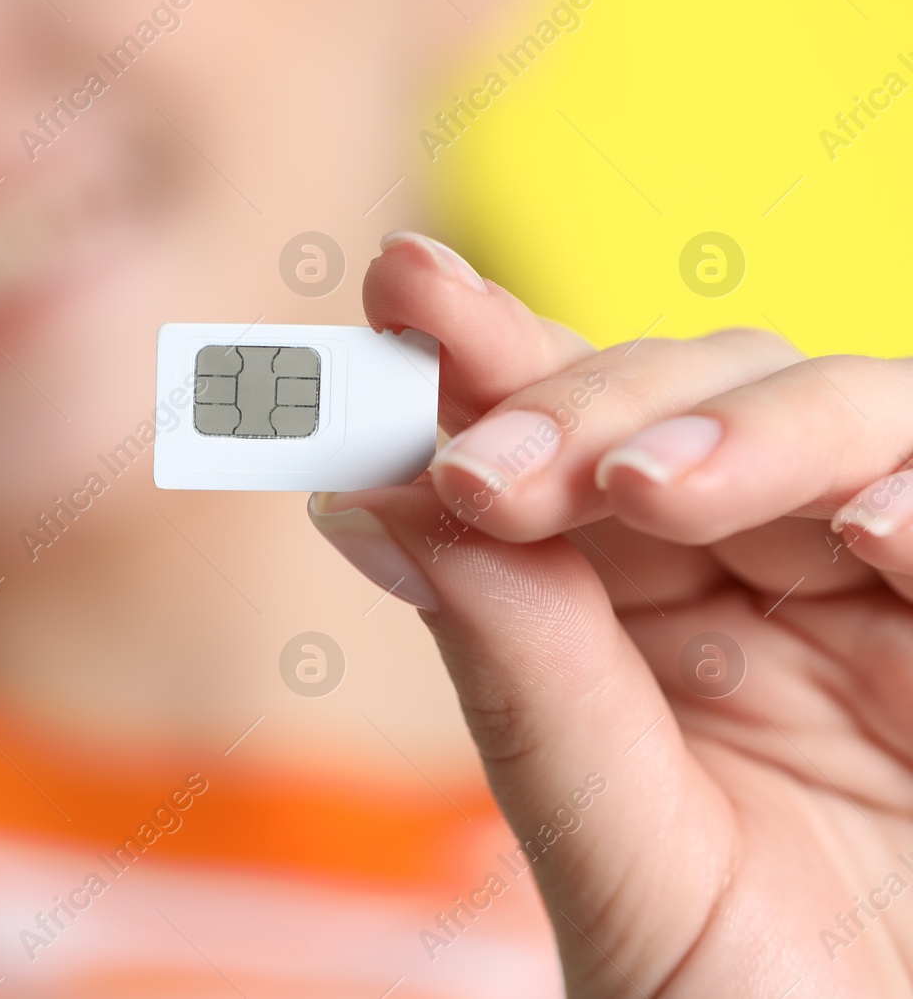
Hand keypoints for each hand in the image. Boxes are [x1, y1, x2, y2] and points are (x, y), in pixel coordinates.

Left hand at [309, 232, 912, 996]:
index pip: (557, 449)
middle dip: (578, 404)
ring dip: (737, 432)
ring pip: (836, 413)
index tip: (400, 288)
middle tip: (480, 470)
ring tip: (640, 491)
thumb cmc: (732, 997)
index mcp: (634, 616)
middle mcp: (755, 575)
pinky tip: (864, 529)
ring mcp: (877, 590)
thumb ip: (519, 677)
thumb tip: (356, 498)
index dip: (485, 357)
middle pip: (682, 398)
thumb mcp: (618, 851)